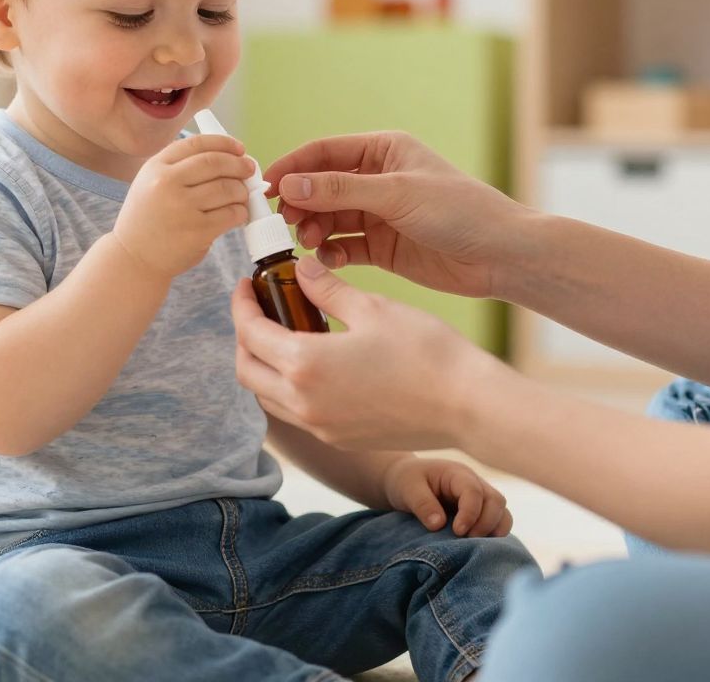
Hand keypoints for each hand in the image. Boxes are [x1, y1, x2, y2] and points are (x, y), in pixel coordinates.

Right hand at [114, 133, 252, 278]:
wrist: (134, 258)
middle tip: (249, 169)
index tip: (239, 148)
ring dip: (242, 190)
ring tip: (242, 195)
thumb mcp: (150, 183)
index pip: (197, 144)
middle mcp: (166, 183)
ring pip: (227, 188)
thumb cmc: (148, 219)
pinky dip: (241, 211)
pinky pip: (231, 214)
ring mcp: (182, 208)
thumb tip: (227, 157)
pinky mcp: (197, 231)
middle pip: (215, 162)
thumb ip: (180, 167)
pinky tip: (237, 214)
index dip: (224, 143)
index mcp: (155, 167)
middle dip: (239, 164)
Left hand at [232, 255, 508, 450]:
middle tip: (258, 308)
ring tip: (281, 334)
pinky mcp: (339, 439)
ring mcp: (321, 427)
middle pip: (246, 371)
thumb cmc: (426, 352)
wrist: (468, 405)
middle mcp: (304, 403)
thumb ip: (326, 289)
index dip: (241, 305)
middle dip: (244, 337)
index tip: (246, 285)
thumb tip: (299, 270)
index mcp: (305, 365)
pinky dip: (286, 389)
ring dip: (262, 366)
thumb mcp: (372, 307)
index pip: (250, 333)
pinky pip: (294, 414)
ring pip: (266, 398)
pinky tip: (310, 364)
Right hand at [262, 132, 534, 300]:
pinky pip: (343, 246)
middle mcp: (377, 179)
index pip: (324, 152)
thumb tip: (290, 184)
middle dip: (300, 203)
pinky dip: (330, 253)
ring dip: (312, 229)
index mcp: (383, 150)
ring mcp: (378, 214)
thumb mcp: (397, 194)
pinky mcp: (382, 246)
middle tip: (284, 222)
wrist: (500, 256)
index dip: (292, 167)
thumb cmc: (460, 211)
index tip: (265, 186)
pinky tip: (326, 259)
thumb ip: (341, 190)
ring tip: (307, 243)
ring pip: (328, 218)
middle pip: (320, 187)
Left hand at [383, 456, 512, 536]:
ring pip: (502, 513)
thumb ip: (422, 504)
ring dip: (494, 531)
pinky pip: (497, 523)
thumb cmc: (406, 481)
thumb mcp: (407, 489)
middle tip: (467, 541)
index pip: (474, 491)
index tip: (458, 531)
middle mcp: (474, 484)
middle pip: (496, 501)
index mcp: (457, 474)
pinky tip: (478, 548)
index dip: (470, 513)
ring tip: (475, 546)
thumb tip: (438, 525)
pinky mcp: (480, 513)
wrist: (405, 481)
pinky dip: (493, 536)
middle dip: (487, 524)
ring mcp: (480, 498)